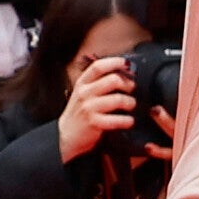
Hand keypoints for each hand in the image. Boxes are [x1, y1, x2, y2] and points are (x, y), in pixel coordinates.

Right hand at [55, 36, 139, 159]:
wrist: (67, 135)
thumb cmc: (80, 113)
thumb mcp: (83, 93)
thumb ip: (97, 83)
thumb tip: (121, 73)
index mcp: (82, 83)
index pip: (98, 66)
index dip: (114, 62)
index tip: (126, 63)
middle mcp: (85, 93)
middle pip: (112, 80)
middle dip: (127, 83)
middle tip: (131, 88)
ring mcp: (89, 108)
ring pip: (117, 99)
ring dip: (130, 102)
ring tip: (131, 105)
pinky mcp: (94, 123)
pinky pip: (116, 119)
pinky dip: (127, 120)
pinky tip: (129, 121)